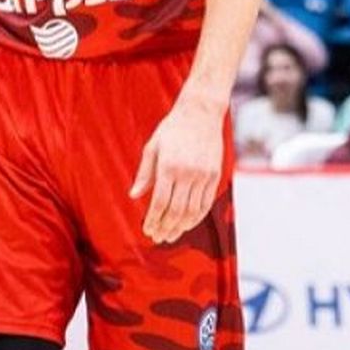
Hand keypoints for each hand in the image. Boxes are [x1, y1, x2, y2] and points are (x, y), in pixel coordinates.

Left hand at [129, 92, 225, 243]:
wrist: (201, 112)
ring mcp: (203, 174)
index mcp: (168, 166)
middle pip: (176, 210)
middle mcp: (187, 172)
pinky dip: (197, 216)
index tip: (147, 230)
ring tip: (172, 235)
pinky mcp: (215, 174)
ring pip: (192, 210)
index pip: (159, 202)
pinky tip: (188, 223)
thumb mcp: (152, 147)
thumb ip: (144, 173)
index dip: (152, 220)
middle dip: (166, 227)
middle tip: (158, 237)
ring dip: (181, 226)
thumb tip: (134, 196)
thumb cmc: (173, 128)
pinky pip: (207, 202)